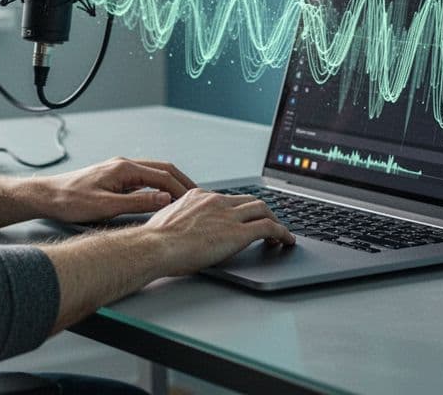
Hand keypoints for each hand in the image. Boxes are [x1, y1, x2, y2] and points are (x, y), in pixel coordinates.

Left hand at [38, 157, 196, 222]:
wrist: (47, 196)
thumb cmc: (70, 201)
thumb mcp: (106, 207)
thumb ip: (138, 203)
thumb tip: (164, 199)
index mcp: (124, 168)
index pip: (163, 176)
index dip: (181, 188)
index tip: (195, 200)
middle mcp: (123, 165)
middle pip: (162, 169)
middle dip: (182, 182)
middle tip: (198, 197)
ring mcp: (119, 170)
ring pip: (153, 173)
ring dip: (170, 184)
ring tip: (184, 198)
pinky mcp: (114, 178)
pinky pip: (143, 179)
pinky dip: (157, 187)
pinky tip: (161, 198)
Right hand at [141, 188, 295, 275]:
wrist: (155, 246)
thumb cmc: (155, 240)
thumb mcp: (167, 220)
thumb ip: (181, 219)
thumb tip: (181, 228)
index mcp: (199, 196)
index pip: (227, 198)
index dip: (240, 208)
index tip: (244, 216)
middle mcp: (216, 201)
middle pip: (249, 200)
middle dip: (262, 211)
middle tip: (269, 222)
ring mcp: (229, 215)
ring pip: (263, 209)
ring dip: (275, 220)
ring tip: (281, 233)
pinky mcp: (238, 233)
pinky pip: (269, 228)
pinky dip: (282, 233)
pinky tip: (287, 241)